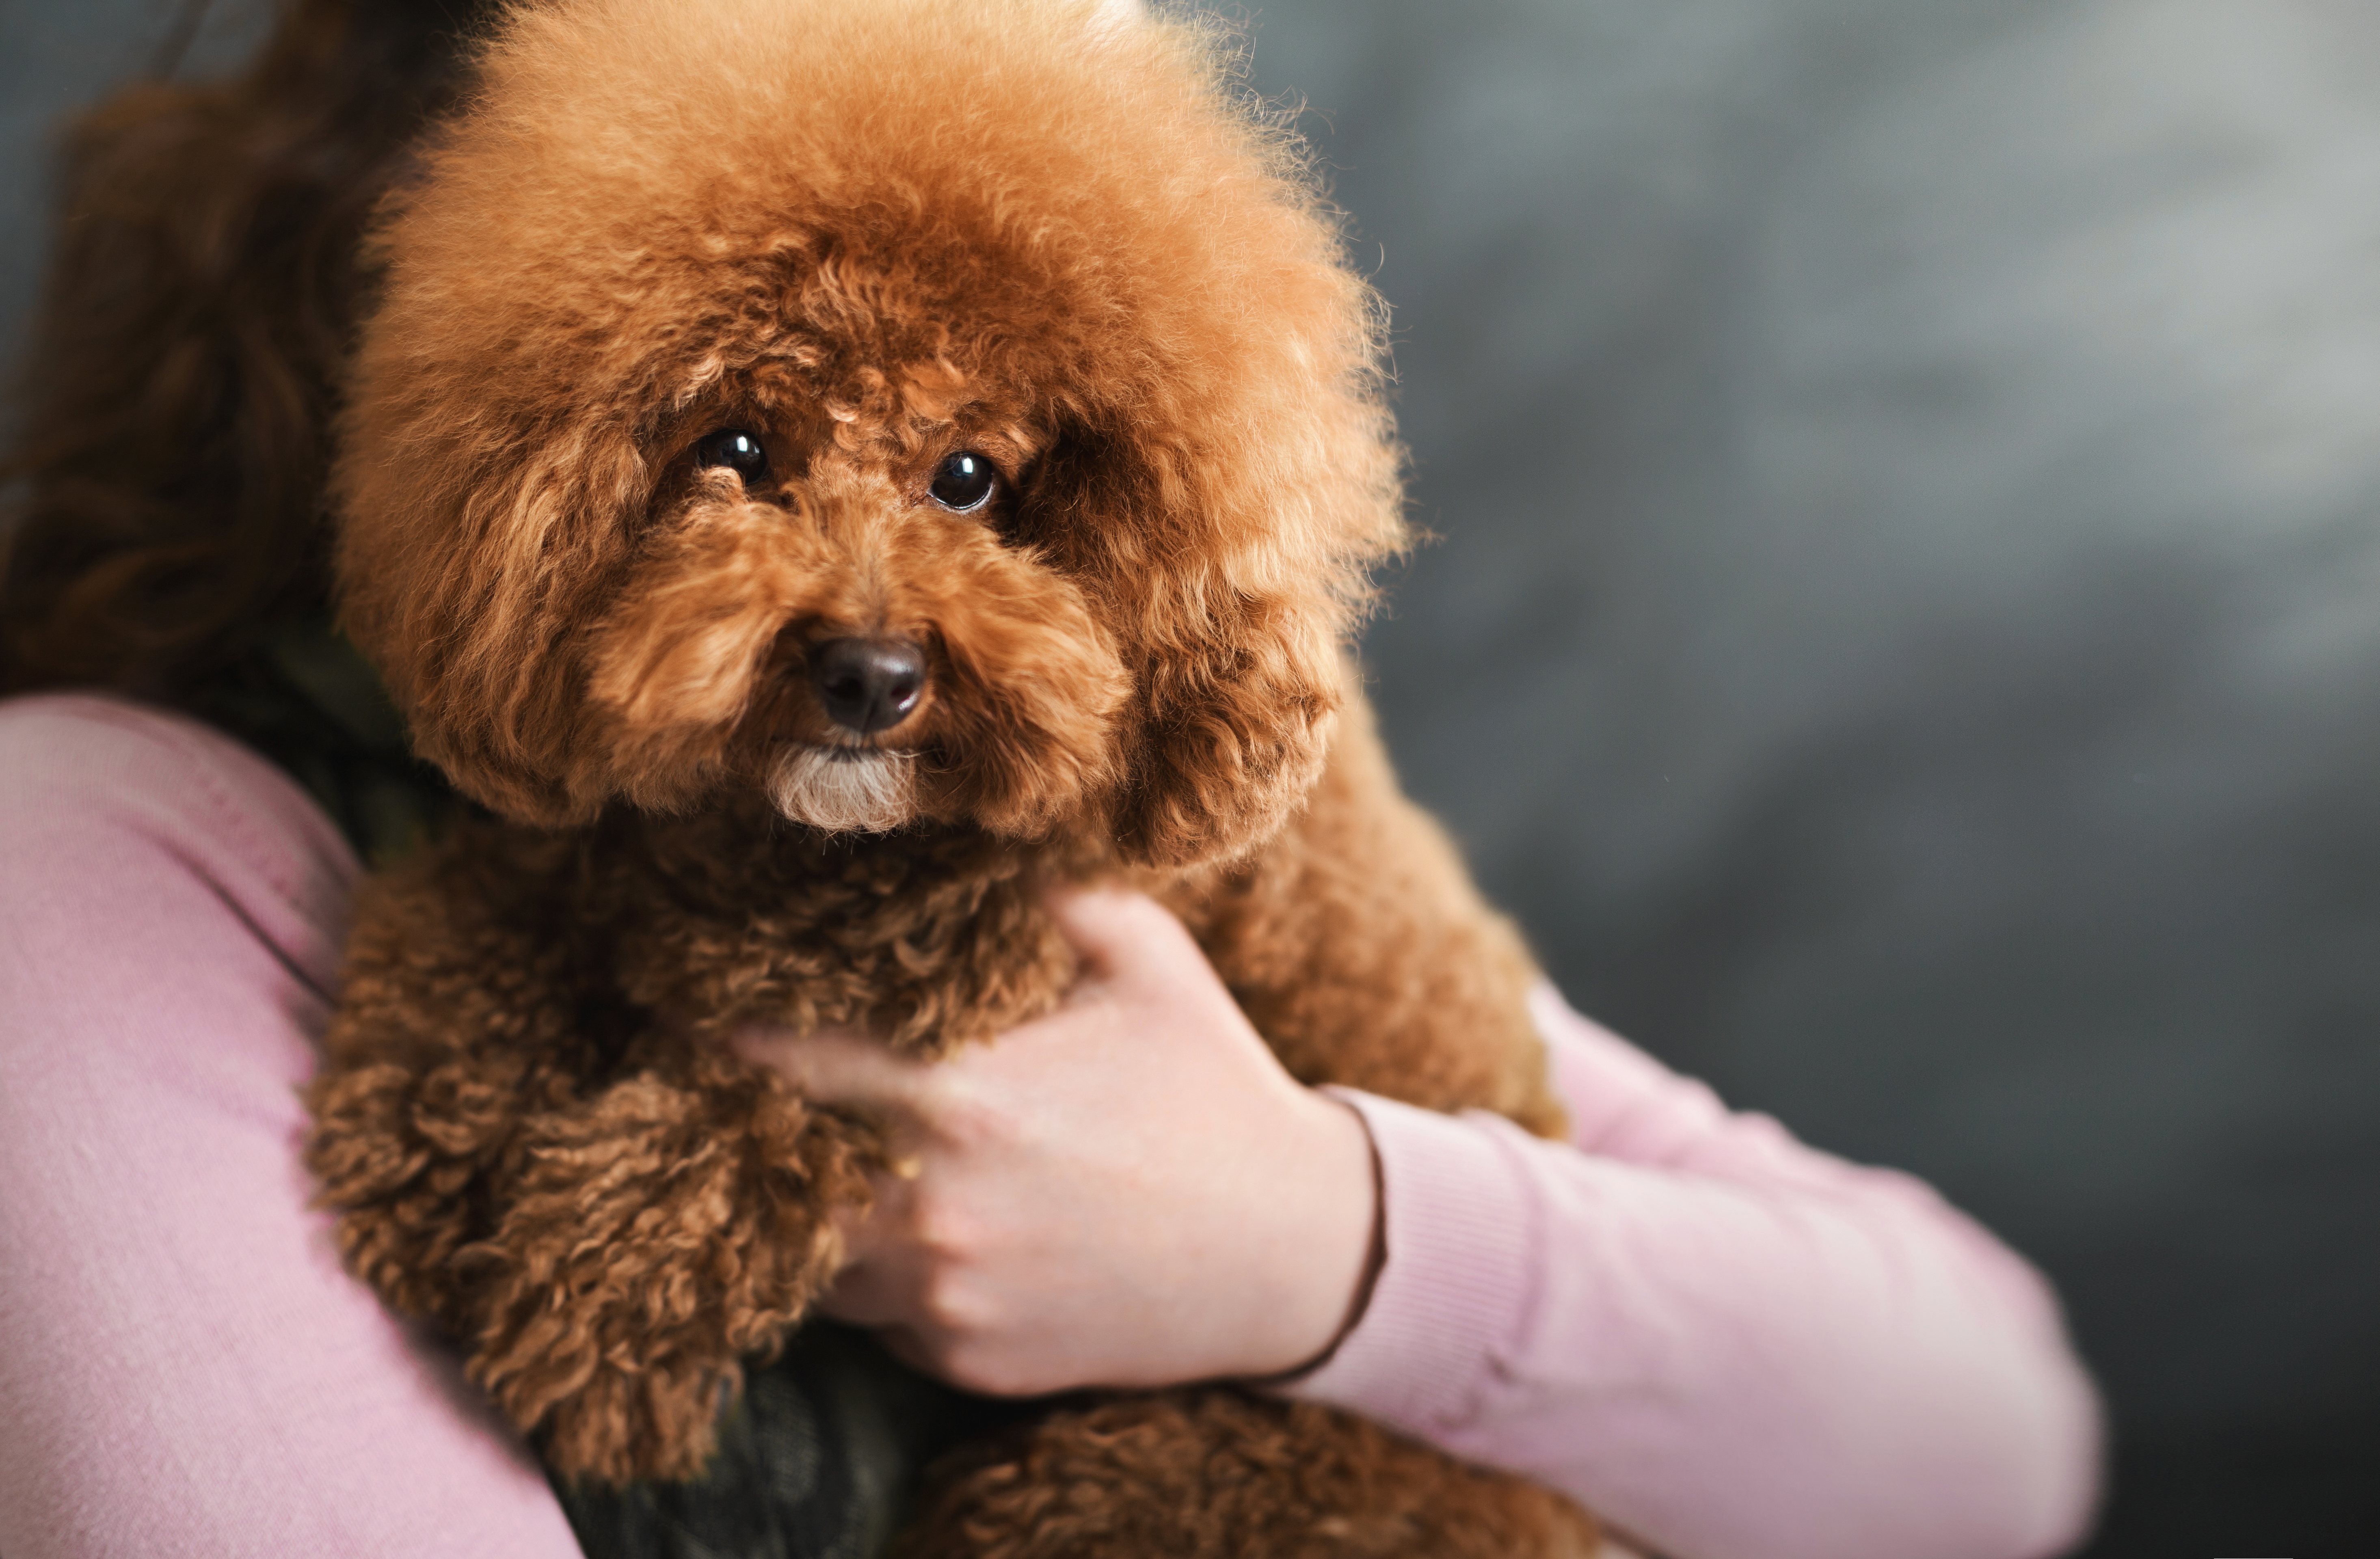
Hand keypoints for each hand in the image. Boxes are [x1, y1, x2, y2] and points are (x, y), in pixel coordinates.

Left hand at [733, 887, 1379, 1396]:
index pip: (777, 1065)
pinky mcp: (965, 1360)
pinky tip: (938, 1219)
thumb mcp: (1141, 958)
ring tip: (840, 1147)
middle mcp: (934, 1215)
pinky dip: (883, 1270)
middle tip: (739, 1079)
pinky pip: (876, 1314)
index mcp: (962, 1101)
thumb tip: (946, 832)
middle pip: (768, 1168)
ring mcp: (946, 1301)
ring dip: (813, 1203)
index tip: (681, 998)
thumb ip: (1036, 891)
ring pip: (812, 1254)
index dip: (715, 1029)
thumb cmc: (1211, 1088)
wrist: (1293, 1251)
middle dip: (749, 1122)